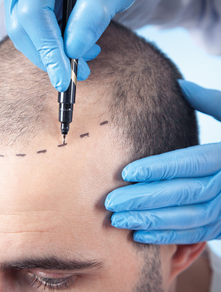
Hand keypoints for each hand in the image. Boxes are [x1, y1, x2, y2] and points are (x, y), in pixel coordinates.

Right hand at [3, 0, 139, 91]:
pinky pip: (31, 27)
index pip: (33, 15)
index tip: (63, 81)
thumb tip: (72, 51)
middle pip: (22, 26)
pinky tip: (74, 46)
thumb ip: (93, 15)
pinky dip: (51, 42)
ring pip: (24, 30)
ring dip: (52, 52)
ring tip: (85, 56)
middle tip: (80, 73)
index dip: (47, 52)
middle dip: (49, 57)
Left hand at [105, 80, 220, 243]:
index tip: (126, 172)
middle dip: (144, 199)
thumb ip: (209, 101)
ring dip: (150, 221)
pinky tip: (140, 234)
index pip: (188, 162)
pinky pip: (194, 234)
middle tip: (112, 202)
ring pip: (185, 217)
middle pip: (181, 193)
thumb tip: (180, 85)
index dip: (157, 168)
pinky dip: (167, 236)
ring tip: (119, 220)